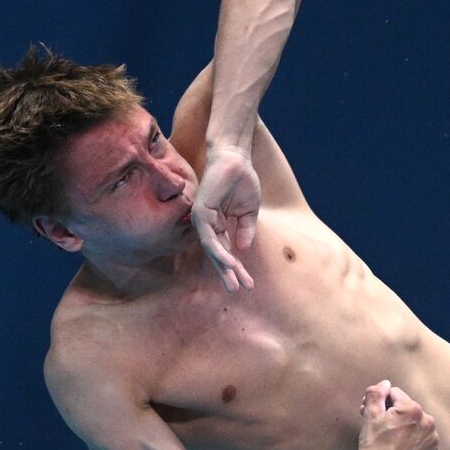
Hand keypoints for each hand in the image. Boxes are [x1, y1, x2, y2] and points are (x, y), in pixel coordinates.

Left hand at [192, 145, 260, 291]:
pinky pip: (209, 237)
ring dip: (224, 267)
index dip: (237, 268)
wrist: (236, 158)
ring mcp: (202, 219)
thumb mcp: (249, 212)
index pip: (227, 251)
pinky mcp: (200, 212)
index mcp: (219, 225)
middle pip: (217, 254)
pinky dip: (219, 251)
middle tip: (236, 290)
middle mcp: (208, 224)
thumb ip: (245, 231)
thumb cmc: (242, 181)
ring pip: (212, 249)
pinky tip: (229, 262)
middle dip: (228, 273)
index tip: (248, 284)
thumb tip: (243, 250)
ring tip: (233, 282)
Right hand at [348, 380, 438, 449]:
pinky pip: (422, 441)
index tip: (372, 413)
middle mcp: (428, 422)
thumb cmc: (372, 445)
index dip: (381, 402)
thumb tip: (384, 384)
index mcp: (413, 409)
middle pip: (407, 409)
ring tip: (389, 439)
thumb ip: (376, 393)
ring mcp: (432, 440)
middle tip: (378, 426)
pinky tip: (399, 449)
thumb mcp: (369, 414)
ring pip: (416, 425)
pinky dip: (413, 442)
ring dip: (405, 427)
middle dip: (393, 414)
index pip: (395, 394)